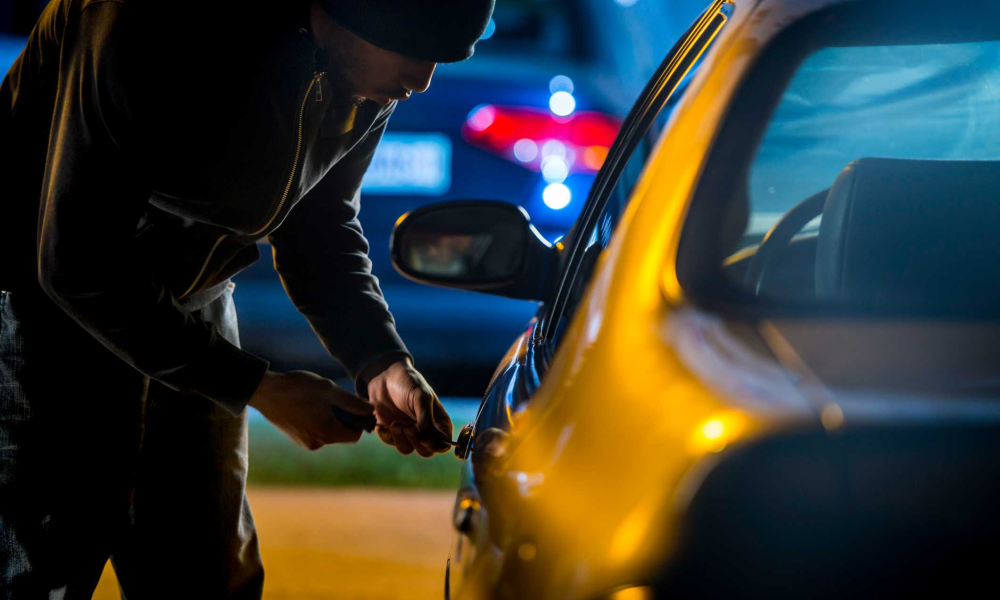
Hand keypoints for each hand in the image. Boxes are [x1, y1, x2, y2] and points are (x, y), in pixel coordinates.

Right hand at [249, 370, 374, 449]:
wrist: (265, 391)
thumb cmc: (298, 388)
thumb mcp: (329, 390)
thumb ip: (352, 402)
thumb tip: (371, 410)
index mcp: (328, 433)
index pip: (356, 435)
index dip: (359, 421)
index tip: (354, 405)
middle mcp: (317, 443)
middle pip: (342, 434)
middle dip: (343, 418)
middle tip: (333, 398)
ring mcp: (305, 443)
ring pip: (329, 432)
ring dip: (330, 418)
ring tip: (317, 400)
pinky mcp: (296, 439)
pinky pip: (316, 432)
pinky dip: (318, 420)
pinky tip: (307, 405)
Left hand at [365, 358, 452, 456]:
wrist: (385, 375)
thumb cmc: (409, 382)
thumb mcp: (421, 397)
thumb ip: (426, 418)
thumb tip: (431, 438)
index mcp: (438, 421)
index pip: (443, 443)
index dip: (436, 445)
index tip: (426, 438)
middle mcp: (424, 430)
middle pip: (426, 451)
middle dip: (417, 442)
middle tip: (409, 427)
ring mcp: (408, 432)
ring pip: (407, 449)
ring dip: (401, 439)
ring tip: (395, 423)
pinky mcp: (391, 432)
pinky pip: (390, 443)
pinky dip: (388, 436)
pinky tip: (385, 424)